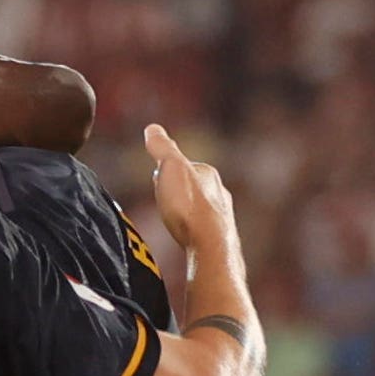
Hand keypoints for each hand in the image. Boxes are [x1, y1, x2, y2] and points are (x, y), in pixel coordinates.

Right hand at [143, 123, 235, 254]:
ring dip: (185, 211)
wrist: (210, 246)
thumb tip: (153, 128)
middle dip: (177, 190)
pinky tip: (186, 236)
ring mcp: (221, 216)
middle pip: (192, 186)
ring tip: (173, 218)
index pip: (182, 165)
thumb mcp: (170, 167)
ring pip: (199, 208)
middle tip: (163, 197)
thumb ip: (162, 147)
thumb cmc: (189, 207)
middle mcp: (218, 192)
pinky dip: (192, 230)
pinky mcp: (219, 239)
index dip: (164, 169)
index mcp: (207, 173)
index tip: (156, 176)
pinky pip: (202, 229)